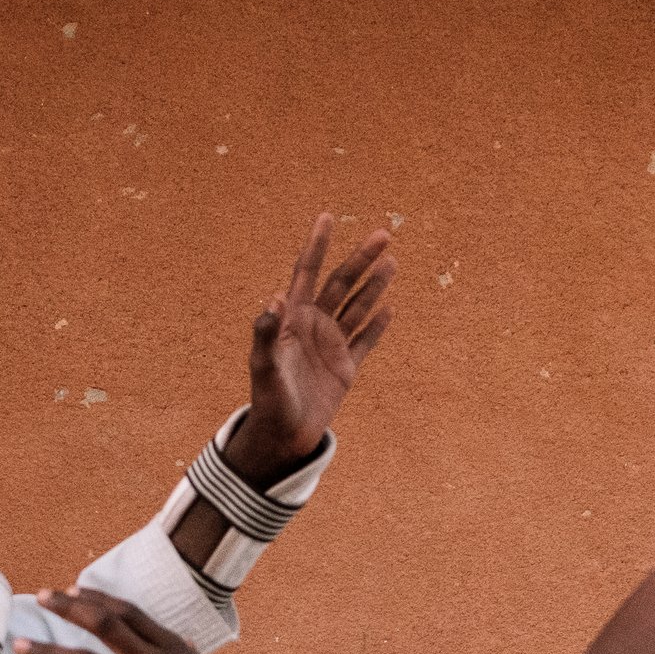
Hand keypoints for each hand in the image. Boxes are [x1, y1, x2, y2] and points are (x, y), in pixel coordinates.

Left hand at [17, 590, 257, 653]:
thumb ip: (185, 651)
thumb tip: (183, 638)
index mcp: (168, 645)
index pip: (127, 610)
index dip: (97, 597)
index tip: (72, 589)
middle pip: (104, 623)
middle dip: (69, 607)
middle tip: (41, 596)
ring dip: (50, 652)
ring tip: (19, 646)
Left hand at [228, 214, 395, 479]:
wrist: (283, 436)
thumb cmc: (269, 400)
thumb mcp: (263, 367)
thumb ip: (266, 334)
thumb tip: (275, 299)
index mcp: (293, 319)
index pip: (306, 273)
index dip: (317, 246)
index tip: (327, 216)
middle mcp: (314, 326)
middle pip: (341, 284)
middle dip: (360, 259)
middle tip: (383, 234)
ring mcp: (331, 345)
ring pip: (357, 307)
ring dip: (374, 285)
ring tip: (391, 261)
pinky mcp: (345, 368)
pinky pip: (365, 341)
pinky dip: (377, 325)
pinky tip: (389, 308)